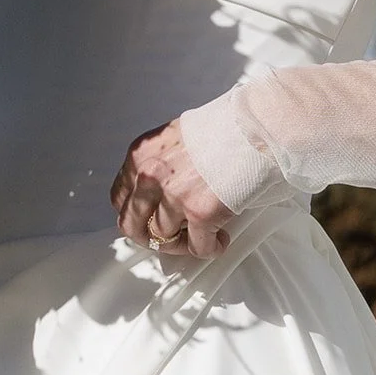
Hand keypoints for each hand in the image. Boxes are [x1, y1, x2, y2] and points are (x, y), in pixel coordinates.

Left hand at [110, 118, 233, 259]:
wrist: (255, 125)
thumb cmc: (225, 128)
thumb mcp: (176, 139)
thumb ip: (161, 166)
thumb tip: (161, 194)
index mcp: (141, 155)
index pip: (120, 198)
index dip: (137, 214)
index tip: (151, 219)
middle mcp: (150, 176)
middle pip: (132, 225)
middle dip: (151, 237)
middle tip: (171, 238)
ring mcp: (173, 196)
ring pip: (164, 239)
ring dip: (183, 243)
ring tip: (202, 236)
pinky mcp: (200, 212)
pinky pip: (199, 248)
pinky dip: (211, 248)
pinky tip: (220, 239)